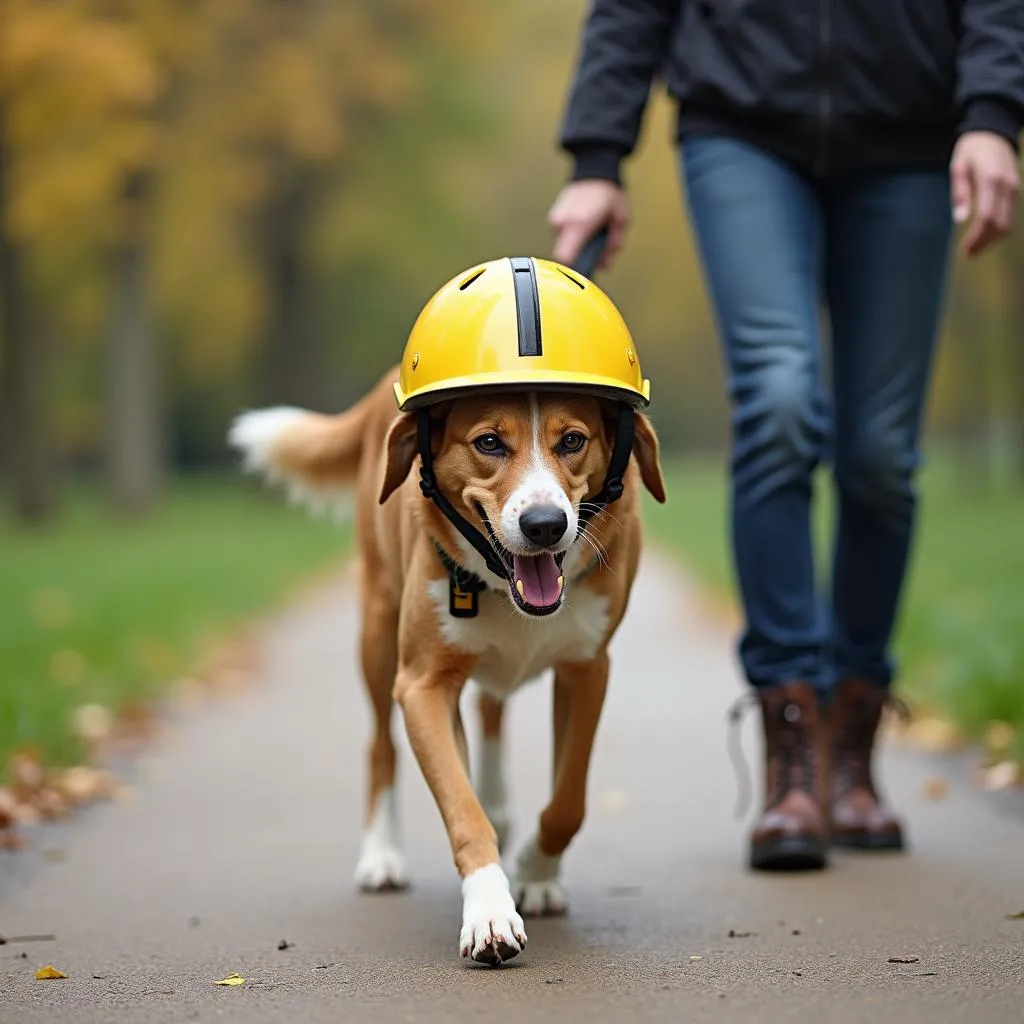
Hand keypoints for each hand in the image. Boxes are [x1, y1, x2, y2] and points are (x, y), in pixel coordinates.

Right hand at [548, 180, 629, 269]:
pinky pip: (561, 235)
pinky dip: (571, 235)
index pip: (566, 258)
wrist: (595, 169)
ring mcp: (556, 219)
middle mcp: (564, 222)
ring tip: (590, 230)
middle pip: (566, 255)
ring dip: (576, 244)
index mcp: (580, 224)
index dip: (573, 269)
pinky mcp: (553, 216)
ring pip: (563, 245)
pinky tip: (582, 224)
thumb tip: (605, 265)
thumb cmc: (609, 194)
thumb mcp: (621, 221)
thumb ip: (613, 246)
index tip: (582, 272)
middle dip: (580, 256)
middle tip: (595, 246)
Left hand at [950, 131, 1019, 257]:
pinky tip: (985, 237)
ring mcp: (1014, 189)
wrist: (994, 133)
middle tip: (968, 254)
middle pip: (1000, 224)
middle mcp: (1007, 187)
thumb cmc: (972, 151)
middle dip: (984, 243)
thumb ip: (960, 192)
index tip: (965, 250)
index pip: (987, 217)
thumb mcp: (959, 167)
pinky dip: (999, 231)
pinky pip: (1010, 217)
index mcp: (991, 180)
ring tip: (975, 249)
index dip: (977, 237)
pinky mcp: (1015, 192)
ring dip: (992, 240)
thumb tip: (960, 218)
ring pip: (1009, 224)